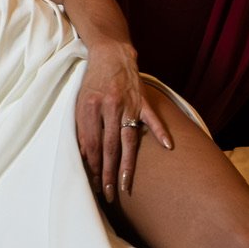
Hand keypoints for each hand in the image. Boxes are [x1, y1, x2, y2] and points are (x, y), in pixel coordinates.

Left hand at [74, 44, 173, 201]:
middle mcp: (108, 107)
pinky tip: (168, 146)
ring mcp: (128, 104)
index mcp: (89, 107)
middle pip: (108, 147)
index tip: (93, 184)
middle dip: (107, 173)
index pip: (90, 144)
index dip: (91, 166)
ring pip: (128, 140)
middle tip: (107, 194)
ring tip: (126, 185)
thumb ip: (83, 126)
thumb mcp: (80, 102)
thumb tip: (84, 155)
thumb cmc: (93, 81)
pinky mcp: (143, 100)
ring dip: (127, 165)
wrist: (110, 53)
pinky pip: (153, 118)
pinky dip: (161, 131)